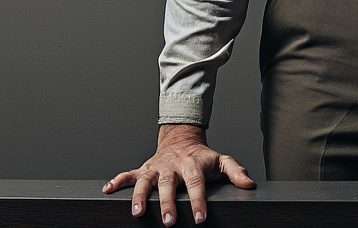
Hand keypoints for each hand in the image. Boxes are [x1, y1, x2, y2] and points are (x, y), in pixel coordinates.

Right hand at [103, 123, 255, 224]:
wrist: (182, 138)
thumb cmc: (202, 156)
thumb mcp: (222, 161)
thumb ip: (236, 172)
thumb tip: (250, 184)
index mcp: (193, 165)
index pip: (197, 184)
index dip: (199, 202)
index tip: (200, 218)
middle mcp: (173, 166)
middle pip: (169, 185)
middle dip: (167, 204)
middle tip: (168, 222)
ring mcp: (157, 167)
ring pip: (146, 182)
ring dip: (139, 196)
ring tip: (136, 212)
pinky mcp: (144, 169)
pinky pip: (128, 174)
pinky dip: (117, 181)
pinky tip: (107, 190)